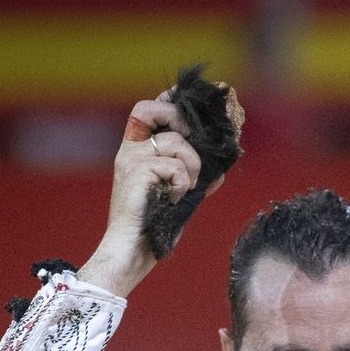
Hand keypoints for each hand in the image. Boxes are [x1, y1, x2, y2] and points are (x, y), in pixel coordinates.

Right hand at [78, 92, 217, 297]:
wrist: (132, 251)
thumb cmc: (153, 227)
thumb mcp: (178, 195)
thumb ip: (192, 176)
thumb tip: (220, 168)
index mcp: (136, 151)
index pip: (148, 110)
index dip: (168, 100)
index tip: (188, 98)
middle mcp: (130, 149)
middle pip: (154, 109)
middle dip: (181, 122)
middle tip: (192, 152)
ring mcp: (131, 158)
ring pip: (177, 143)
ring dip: (191, 167)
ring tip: (182, 191)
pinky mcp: (137, 171)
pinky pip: (176, 167)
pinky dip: (183, 185)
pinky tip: (173, 201)